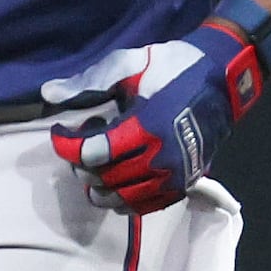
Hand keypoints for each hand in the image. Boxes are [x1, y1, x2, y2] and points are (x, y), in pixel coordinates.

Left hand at [59, 0, 270, 212]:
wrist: (222, 79)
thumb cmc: (173, 68)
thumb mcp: (129, 64)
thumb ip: (88, 83)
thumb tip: (48, 95)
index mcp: (146, 127)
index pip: (92, 153)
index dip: (66, 145)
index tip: (60, 131)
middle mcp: (161, 158)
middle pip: (102, 178)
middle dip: (80, 164)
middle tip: (80, 143)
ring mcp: (174, 176)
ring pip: (120, 199)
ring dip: (98, 186)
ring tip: (95, 165)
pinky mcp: (182, 185)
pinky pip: (144, 207)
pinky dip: (122, 201)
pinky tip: (114, 182)